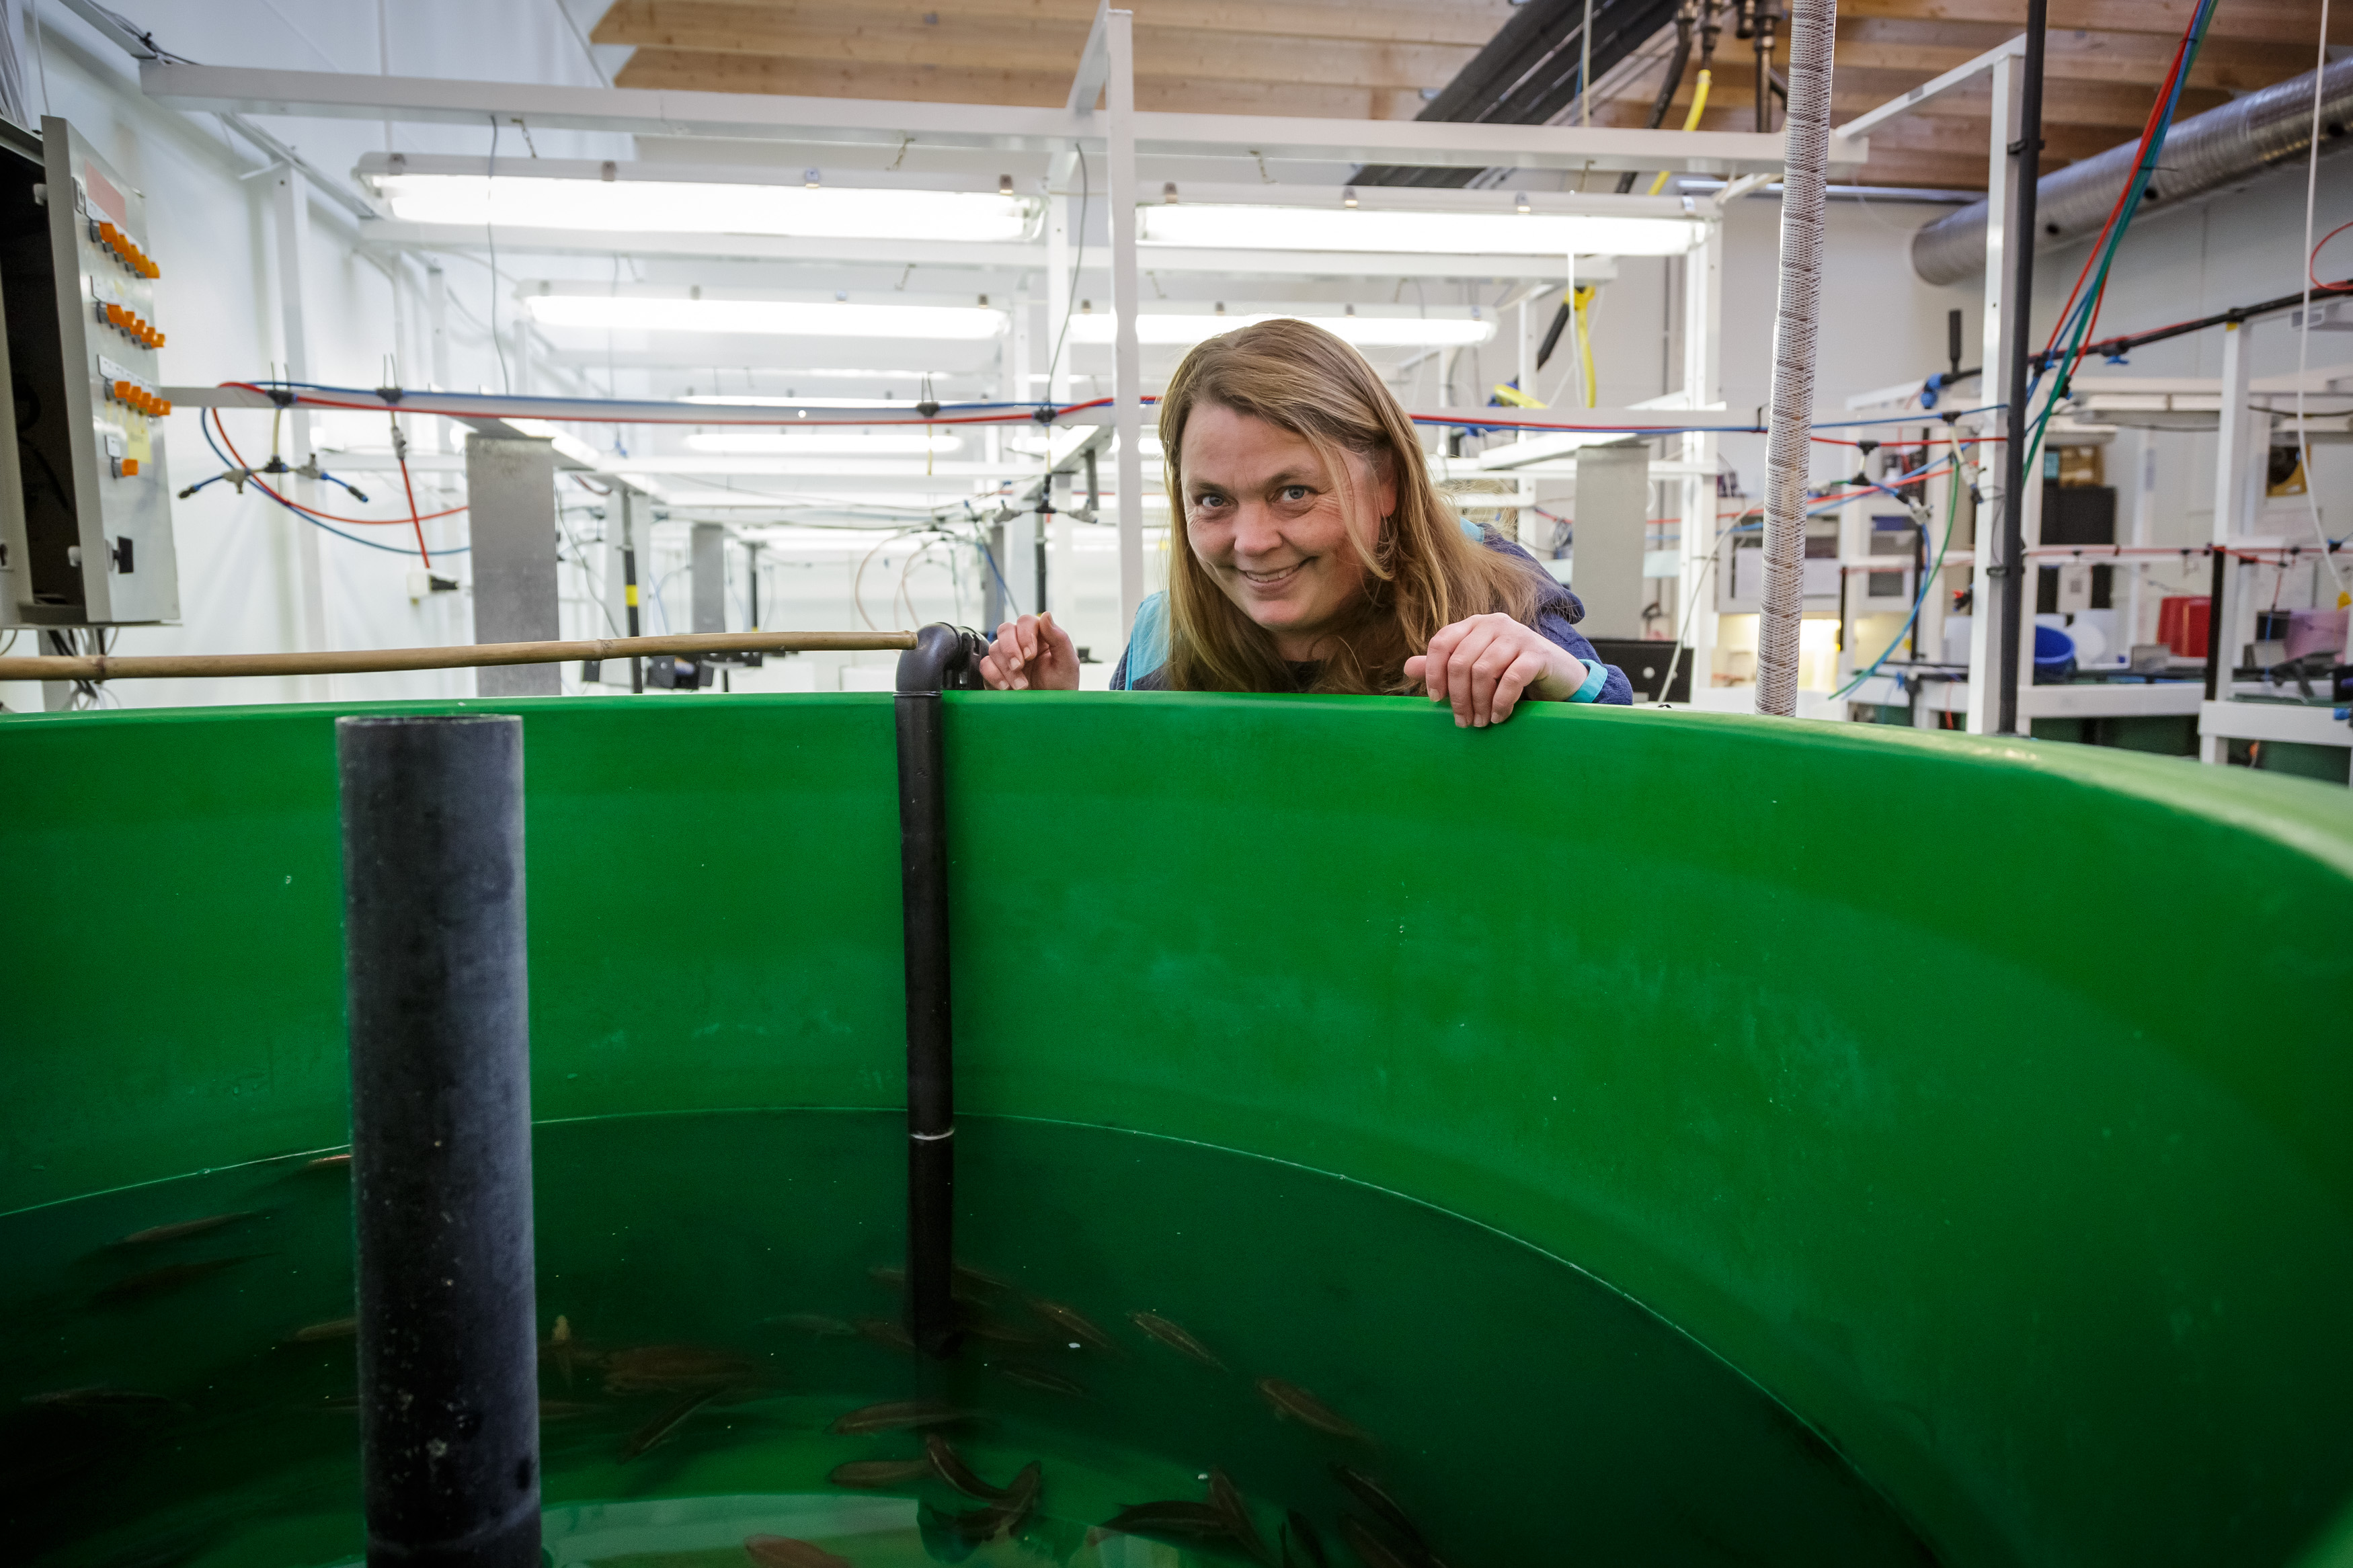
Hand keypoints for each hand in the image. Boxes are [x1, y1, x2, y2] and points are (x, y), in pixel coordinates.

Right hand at [977, 611, 1080, 690]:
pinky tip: (1006, 687)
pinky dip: (994, 675)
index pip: (1026, 622)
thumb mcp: (1067, 664)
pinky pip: (985, 665)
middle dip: (1011, 649)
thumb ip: (1060, 638)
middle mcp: (1021, 644)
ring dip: (1006, 668)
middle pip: (1005, 630)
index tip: (1031, 654)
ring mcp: (1006, 658)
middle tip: (1020, 666)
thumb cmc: (1061, 689)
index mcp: (1040, 638)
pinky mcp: (995, 673)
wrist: (1049, 714)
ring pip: (994, 648)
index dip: (1025, 635)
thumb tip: (1046, 615)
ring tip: (1021, 685)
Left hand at [1404, 612, 1585, 727]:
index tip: (1436, 700)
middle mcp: (1493, 624)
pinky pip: (1511, 680)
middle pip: (1461, 662)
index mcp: (1473, 624)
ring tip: (1480, 722)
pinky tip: (1498, 716)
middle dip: (1458, 697)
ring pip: (1483, 671)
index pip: (1442, 643)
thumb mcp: (1476, 667)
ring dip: (1479, 703)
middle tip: (1462, 721)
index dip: (1433, 673)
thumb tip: (1408, 668)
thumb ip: (1444, 666)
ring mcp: (1517, 636)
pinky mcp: (1537, 653)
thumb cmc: (1511, 670)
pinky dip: (1501, 703)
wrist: (1557, 673)